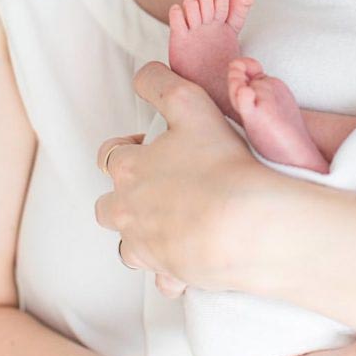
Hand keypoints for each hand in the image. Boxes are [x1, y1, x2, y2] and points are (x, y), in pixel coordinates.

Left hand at [95, 61, 272, 288]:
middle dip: (128, 195)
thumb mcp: (189, 103)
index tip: (154, 146)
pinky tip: (192, 256)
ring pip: (129, 245)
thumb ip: (159, 84)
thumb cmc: (220, 162)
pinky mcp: (172, 274)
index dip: (130, 148)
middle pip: (109, 206)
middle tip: (165, 183)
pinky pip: (162, 279)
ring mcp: (147, 248)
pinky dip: (171, 270)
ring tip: (175, 220)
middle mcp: (128, 212)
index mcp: (128, 170)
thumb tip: (143, 75)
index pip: (110, 156)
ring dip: (144, 233)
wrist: (246, 225)